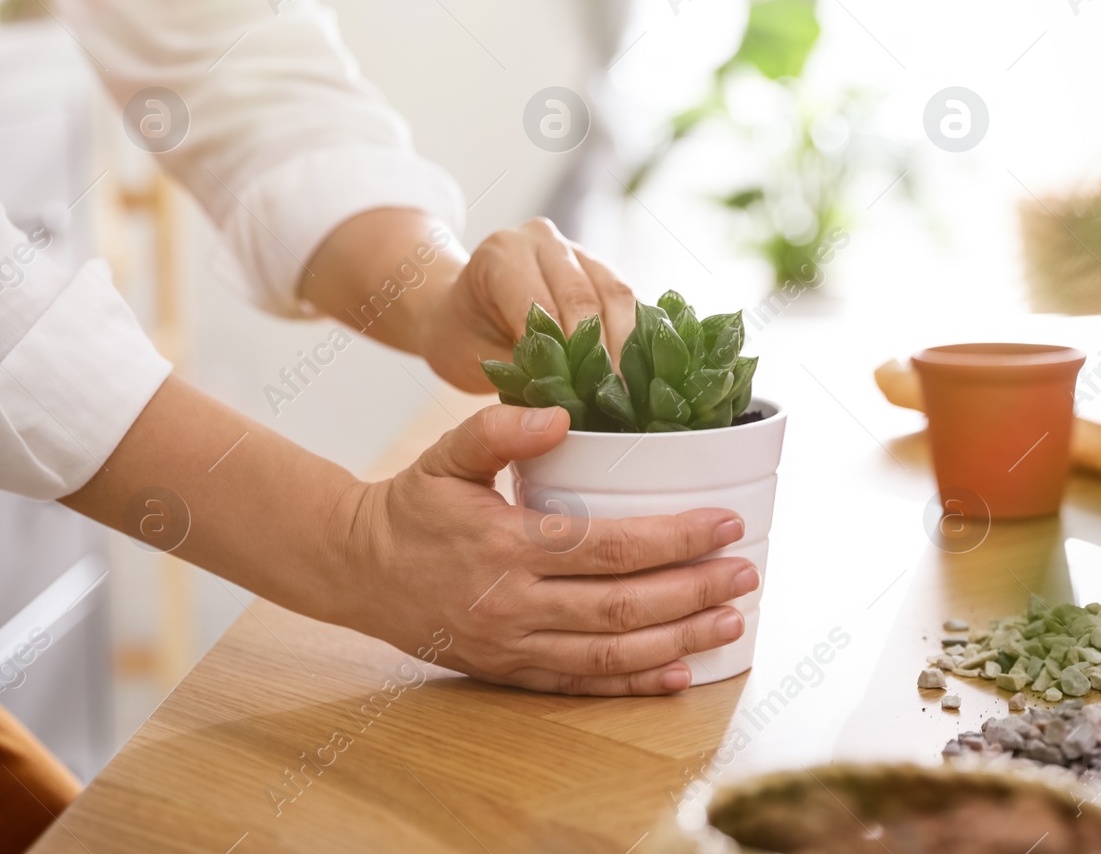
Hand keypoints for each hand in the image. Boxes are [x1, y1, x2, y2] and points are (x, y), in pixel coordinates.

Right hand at [337, 402, 757, 693]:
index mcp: (506, 544)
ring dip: (679, 640)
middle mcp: (513, 603)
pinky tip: (681, 674)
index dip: (675, 538)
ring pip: (611, 652)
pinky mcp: (509, 672)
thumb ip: (500, 427)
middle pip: (622, 605)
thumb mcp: (447, 454)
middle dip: (694, 591)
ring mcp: (512, 645)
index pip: (609, 546)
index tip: (726, 523)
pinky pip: (581, 684)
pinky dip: (635, 685)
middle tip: (746, 574)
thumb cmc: (413, 504)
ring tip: (731, 622)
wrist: (355, 569)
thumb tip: (561, 415)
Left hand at [418, 218, 637, 390]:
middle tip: (614, 397)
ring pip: (615, 292)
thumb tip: (564, 405)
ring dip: (627, 343)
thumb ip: (521, 371)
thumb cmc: (464, 336)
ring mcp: (574, 248)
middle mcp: (540, 238)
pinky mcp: (598, 265)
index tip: (582, 394)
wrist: (460, 311)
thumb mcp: (477, 358)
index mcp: (502, 253)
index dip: (566, 352)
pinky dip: (635, 332)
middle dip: (603, 352)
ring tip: (631, 387)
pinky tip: (640, 365)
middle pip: (585, 296)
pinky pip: (625, 297)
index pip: (544, 305)